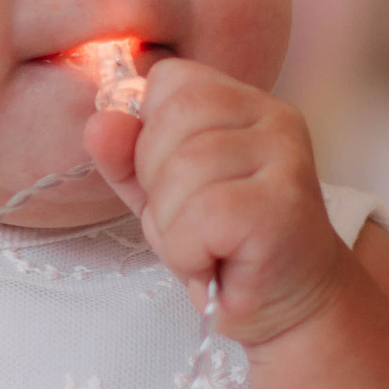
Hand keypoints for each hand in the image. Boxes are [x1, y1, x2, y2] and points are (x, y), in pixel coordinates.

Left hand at [82, 59, 352, 345]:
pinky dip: (189, 251)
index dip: (148, 135)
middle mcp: (272, 116)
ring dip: (172, 227)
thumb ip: (125, 155)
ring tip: (204, 248)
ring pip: (183, 168)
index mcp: (243, 101)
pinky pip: (204, 214)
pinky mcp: (285, 204)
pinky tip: (214, 264)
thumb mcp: (160, 193)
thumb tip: (101, 123)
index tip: (175, 181)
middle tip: (191, 225)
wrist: (287, 308)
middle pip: (170, 119)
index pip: (168, 80)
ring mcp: (285, 156)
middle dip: (156, 183)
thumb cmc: (223, 245)